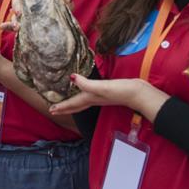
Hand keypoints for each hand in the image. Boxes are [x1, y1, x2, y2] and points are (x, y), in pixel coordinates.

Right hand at [0, 0, 72, 32]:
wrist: (60, 34)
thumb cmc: (59, 18)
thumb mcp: (64, 12)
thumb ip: (66, 5)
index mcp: (37, 0)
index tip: (27, 4)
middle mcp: (28, 7)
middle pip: (17, 3)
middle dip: (17, 8)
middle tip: (20, 15)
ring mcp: (24, 17)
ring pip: (14, 14)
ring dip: (13, 19)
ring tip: (16, 26)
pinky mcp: (21, 28)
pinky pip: (11, 25)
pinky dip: (7, 26)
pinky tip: (2, 27)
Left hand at [48, 75, 169, 121]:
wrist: (138, 93)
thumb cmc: (121, 91)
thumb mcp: (102, 87)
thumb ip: (86, 84)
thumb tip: (71, 78)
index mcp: (91, 98)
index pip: (73, 103)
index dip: (61, 106)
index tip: (50, 109)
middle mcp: (94, 99)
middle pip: (76, 106)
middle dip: (65, 108)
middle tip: (54, 110)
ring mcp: (101, 98)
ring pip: (82, 102)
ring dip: (73, 104)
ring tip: (66, 104)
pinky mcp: (107, 94)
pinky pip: (90, 97)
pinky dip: (84, 97)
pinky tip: (87, 93)